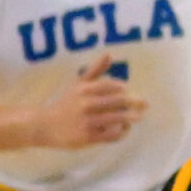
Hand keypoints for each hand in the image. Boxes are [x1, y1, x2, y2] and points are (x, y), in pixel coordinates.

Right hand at [31, 55, 145, 147]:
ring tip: (138, 117)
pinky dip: (122, 132)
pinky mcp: (89, 136)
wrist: (46, 126)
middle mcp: (86, 104)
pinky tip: (124, 129)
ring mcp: (88, 121)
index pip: (112, 86)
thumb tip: (109, 53)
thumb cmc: (65, 103)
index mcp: (84, 89)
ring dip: (132, 117)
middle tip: (145, 104)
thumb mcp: (78, 84)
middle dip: (135, 102)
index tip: (128, 91)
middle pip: (119, 102)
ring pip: (118, 118)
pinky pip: (112, 135)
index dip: (124, 89)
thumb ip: (95, 70)